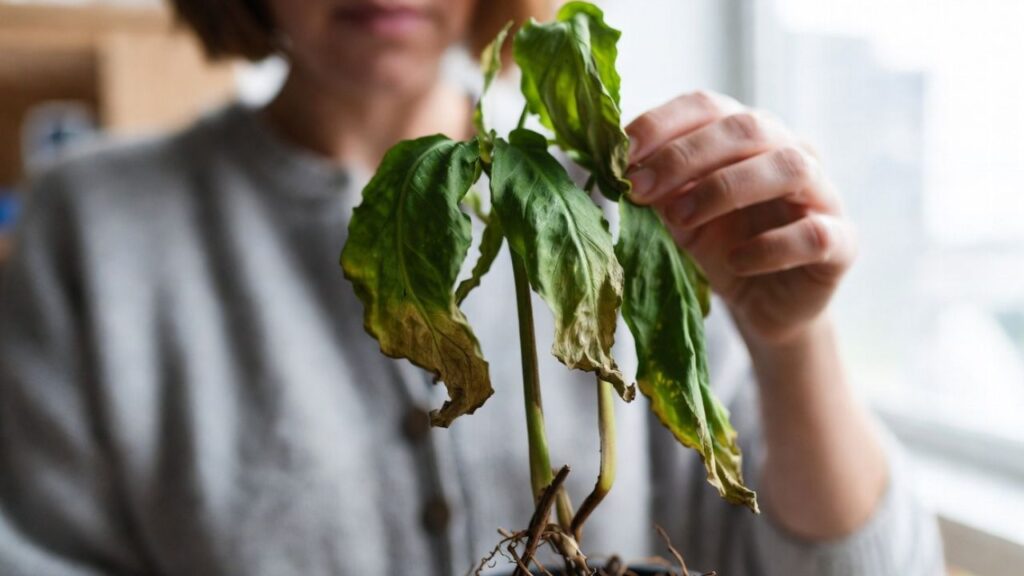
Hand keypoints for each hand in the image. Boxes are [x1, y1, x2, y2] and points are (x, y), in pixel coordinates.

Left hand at [626, 91, 856, 346]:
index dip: (663, 123)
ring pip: (789, 167)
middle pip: (746, 128)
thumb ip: (655, 186)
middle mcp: (789, 151)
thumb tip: (613, 162)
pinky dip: (771, 247)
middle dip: (684, 156)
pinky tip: (737, 262)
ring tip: (680, 221)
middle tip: (639, 190)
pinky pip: (815, 234)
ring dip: (725, 190)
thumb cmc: (720, 246)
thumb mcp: (677, 213)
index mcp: (747, 135)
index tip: (620, 153)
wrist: (764, 305)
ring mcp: (822, 194)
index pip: (708, 106)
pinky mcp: (841, 243)